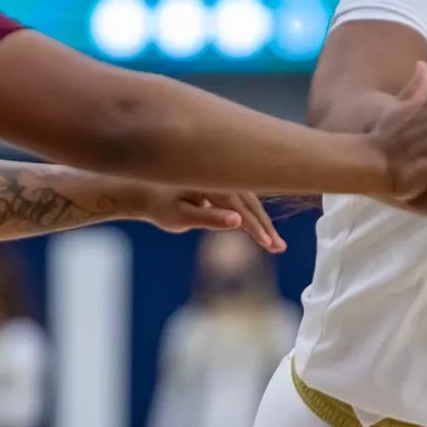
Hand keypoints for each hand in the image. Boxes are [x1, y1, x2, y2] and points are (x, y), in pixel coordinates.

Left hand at [141, 188, 285, 251]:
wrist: (147, 191)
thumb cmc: (160, 206)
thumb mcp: (180, 217)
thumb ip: (209, 218)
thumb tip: (238, 222)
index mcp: (212, 182)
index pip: (241, 207)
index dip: (256, 227)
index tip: (269, 244)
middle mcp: (222, 178)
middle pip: (252, 203)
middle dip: (266, 226)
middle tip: (280, 248)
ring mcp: (224, 181)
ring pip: (251, 202)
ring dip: (264, 222)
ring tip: (276, 244)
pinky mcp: (224, 187)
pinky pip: (245, 201)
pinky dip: (255, 216)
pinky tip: (263, 231)